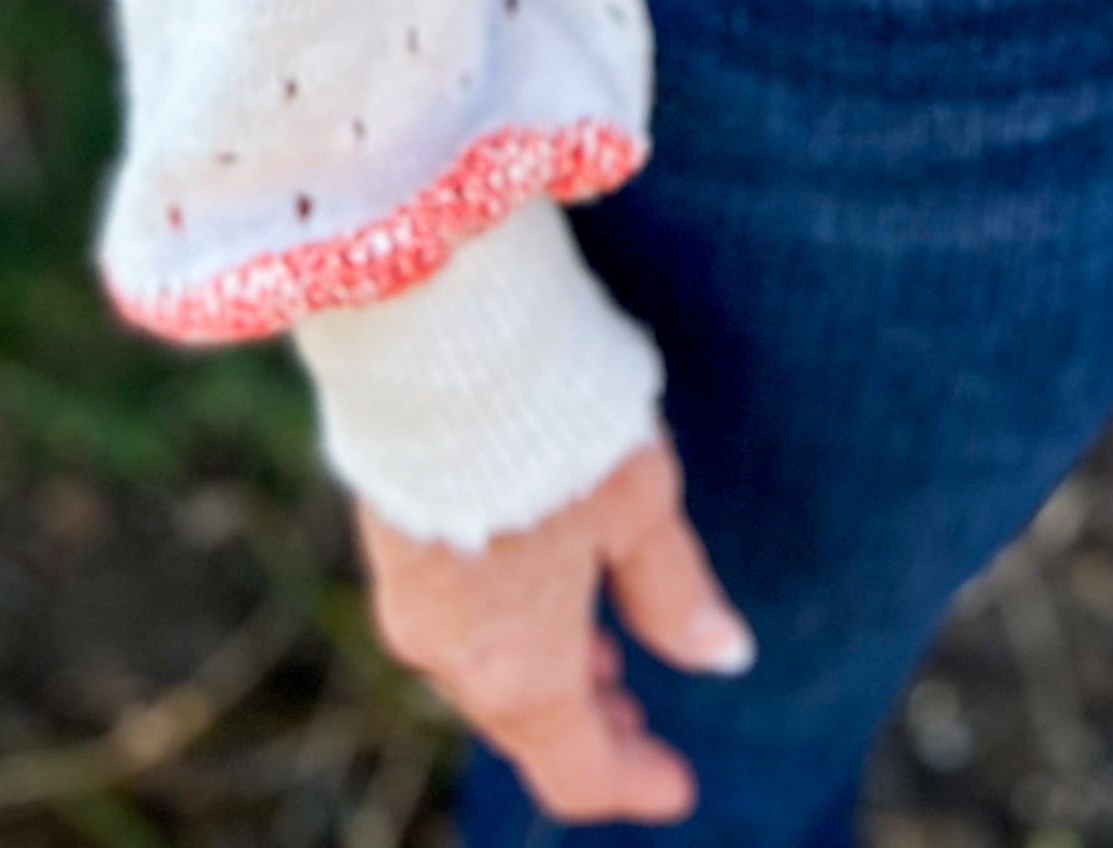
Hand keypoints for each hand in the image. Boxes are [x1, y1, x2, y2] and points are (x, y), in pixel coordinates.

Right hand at [357, 429, 754, 826]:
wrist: (436, 329)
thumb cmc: (557, 420)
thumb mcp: (640, 504)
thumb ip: (674, 591)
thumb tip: (725, 656)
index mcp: (521, 669)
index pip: (576, 771)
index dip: (633, 783)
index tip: (678, 783)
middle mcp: (451, 655)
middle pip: (525, 724)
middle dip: (588, 726)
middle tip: (638, 710)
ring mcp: (408, 598)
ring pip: (484, 669)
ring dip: (544, 671)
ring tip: (598, 646)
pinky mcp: (387, 536)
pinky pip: (452, 618)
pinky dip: (502, 627)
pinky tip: (538, 583)